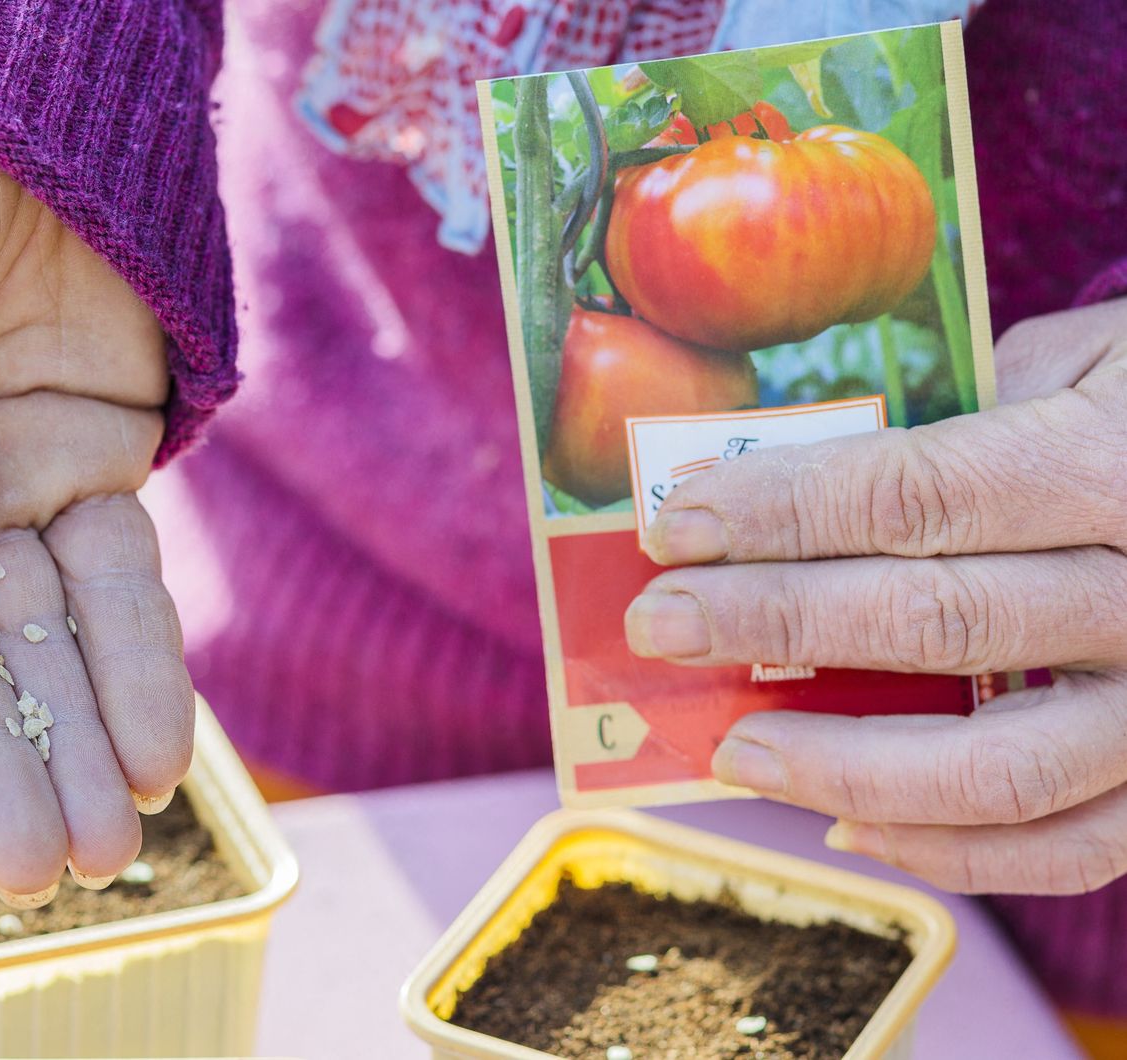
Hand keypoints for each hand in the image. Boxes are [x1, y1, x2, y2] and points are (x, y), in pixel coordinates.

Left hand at [624, 296, 1126, 894]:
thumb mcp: (1088, 362)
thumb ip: (964, 409)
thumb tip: (799, 464)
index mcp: (1115, 465)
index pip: (917, 493)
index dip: (781, 512)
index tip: (672, 525)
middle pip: (933, 621)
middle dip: (774, 626)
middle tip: (661, 628)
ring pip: (996, 767)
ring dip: (841, 766)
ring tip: (731, 751)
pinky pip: (1063, 848)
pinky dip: (948, 854)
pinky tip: (844, 828)